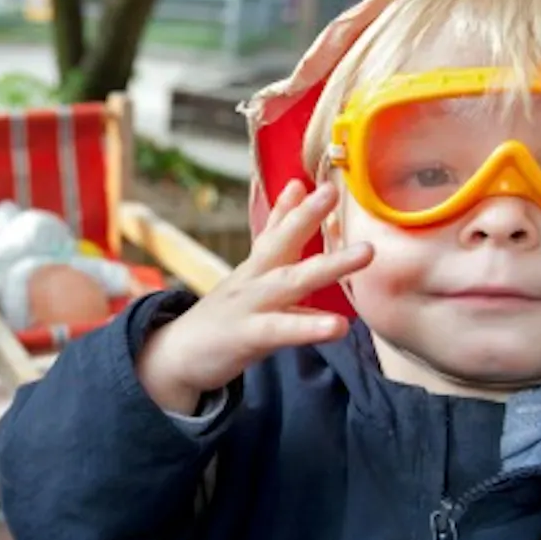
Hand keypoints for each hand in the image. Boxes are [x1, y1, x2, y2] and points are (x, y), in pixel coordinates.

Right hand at [136, 180, 373, 414]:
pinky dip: (310, 327)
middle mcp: (252, 280)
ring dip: (329, 266)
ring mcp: (249, 306)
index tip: (326, 182)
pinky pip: (282, 330)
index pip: (276, 230)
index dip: (298, 206)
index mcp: (255, 269)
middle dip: (307, 217)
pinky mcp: (247, 336)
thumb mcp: (248, 277)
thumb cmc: (223, 318)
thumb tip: (295, 189)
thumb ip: (276, 237)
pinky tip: (339, 326)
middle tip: (332, 191)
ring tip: (366, 253)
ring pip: (290, 282)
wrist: (175, 357)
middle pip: (280, 243)